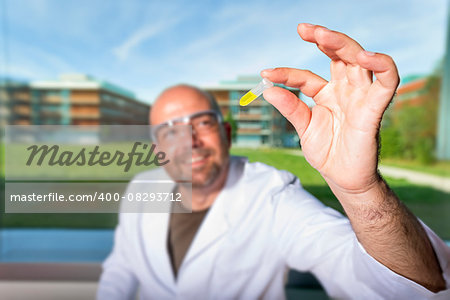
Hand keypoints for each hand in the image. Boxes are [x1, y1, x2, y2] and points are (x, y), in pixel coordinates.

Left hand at [262, 23, 398, 193]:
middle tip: (304, 29)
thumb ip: (290, 108)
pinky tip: (364, 56)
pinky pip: (387, 82)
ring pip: (360, 60)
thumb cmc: (326, 152)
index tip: (266, 73)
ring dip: (343, 45)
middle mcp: (345, 90)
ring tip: (322, 36)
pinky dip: (382, 65)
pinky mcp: (374, 109)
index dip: (286, 73)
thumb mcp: (303, 127)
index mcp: (327, 94)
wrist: (342, 179)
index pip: (305, 76)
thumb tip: (268, 89)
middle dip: (323, 39)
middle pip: (339, 55)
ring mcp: (360, 97)